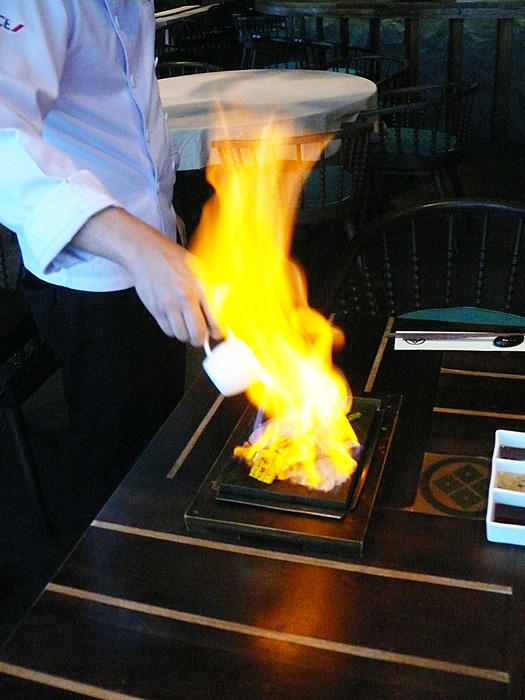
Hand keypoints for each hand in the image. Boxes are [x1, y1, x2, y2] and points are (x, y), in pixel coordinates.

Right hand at [72, 207, 221, 345]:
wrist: (147, 253)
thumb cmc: (174, 259)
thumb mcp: (200, 270)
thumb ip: (211, 291)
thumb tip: (220, 312)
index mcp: (200, 287)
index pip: (214, 320)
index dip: (218, 333)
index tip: (218, 334)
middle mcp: (184, 298)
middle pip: (197, 334)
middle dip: (201, 338)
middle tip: (201, 334)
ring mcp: (168, 305)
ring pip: (181, 336)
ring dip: (186, 334)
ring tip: (186, 324)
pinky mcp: (155, 309)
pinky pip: (167, 331)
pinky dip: (173, 329)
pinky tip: (174, 319)